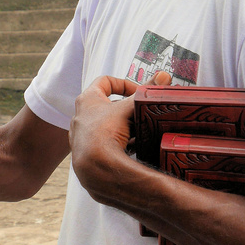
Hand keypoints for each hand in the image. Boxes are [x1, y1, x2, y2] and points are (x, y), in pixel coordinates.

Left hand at [69, 71, 170, 201]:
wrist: (95, 168)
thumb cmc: (105, 133)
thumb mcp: (129, 108)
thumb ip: (145, 92)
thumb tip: (163, 76)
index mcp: (87, 100)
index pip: (105, 81)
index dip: (123, 83)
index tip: (137, 91)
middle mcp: (81, 116)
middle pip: (109, 105)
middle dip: (127, 108)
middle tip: (141, 112)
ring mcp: (83, 135)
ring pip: (109, 125)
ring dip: (125, 126)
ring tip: (140, 129)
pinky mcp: (89, 152)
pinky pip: (107, 142)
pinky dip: (121, 142)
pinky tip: (134, 146)